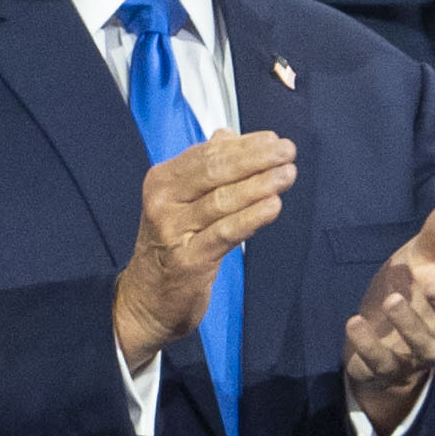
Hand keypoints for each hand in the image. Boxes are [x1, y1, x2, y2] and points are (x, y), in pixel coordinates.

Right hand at [115, 130, 298, 370]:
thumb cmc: (170, 247)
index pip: (207, 153)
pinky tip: (273, 206)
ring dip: (260, 184)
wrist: (146, 299)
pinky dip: (251, 217)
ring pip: (222, 200)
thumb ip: (204, 168)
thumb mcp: (180, 202)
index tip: (274, 140)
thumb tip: (228, 136)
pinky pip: (225, 233)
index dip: (244, 144)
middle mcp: (163, 202)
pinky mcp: (189, 260)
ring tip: (287, 175)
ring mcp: (174, 231)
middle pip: (214, 171)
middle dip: (256, 158)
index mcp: (163, 181)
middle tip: (287, 151)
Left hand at [342, 199, 434, 431]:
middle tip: (433, 285)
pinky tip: (354, 321)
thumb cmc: (408, 294)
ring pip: (425, 348)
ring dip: (409, 325)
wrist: (376, 339)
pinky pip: (383, 362)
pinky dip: (369, 345)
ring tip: (391, 299)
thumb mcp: (419, 263)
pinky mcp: (389, 369)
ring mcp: (419, 355)